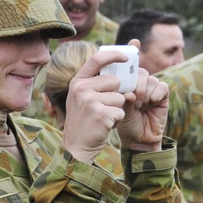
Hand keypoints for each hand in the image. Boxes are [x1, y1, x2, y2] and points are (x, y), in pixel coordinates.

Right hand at [61, 47, 128, 161]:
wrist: (76, 147)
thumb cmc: (84, 122)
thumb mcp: (82, 99)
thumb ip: (95, 83)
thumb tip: (118, 67)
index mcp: (77, 82)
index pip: (97, 59)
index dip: (114, 54)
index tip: (127, 57)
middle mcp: (81, 89)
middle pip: (115, 81)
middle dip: (116, 95)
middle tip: (104, 108)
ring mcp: (90, 101)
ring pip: (120, 98)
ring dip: (117, 109)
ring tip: (103, 118)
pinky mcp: (101, 114)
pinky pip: (121, 111)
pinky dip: (117, 120)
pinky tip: (105, 126)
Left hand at [117, 39, 167, 151]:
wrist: (137, 138)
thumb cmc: (124, 122)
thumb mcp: (118, 106)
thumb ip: (120, 92)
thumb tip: (123, 83)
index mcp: (127, 81)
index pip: (130, 63)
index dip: (133, 50)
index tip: (134, 42)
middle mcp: (140, 82)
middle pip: (140, 70)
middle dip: (135, 82)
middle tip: (131, 98)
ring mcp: (152, 87)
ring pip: (150, 78)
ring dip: (144, 91)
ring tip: (138, 105)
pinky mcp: (163, 95)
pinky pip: (161, 87)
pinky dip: (155, 95)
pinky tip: (150, 105)